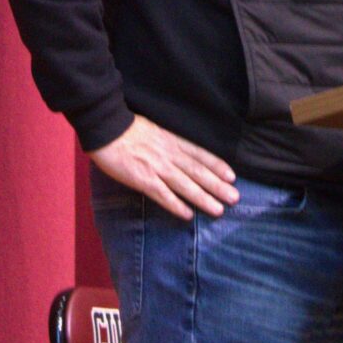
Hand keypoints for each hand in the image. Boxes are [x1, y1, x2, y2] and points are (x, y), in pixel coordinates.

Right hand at [89, 114, 239, 219]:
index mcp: (173, 141)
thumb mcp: (157, 130)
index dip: (218, 166)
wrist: (107, 128)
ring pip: (186, 185)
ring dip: (203, 198)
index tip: (232, 176)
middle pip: (199, 172)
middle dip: (218, 186)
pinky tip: (188, 215)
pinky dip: (176, 205)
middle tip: (235, 198)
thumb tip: (181, 153)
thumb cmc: (129, 128)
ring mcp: (157, 168)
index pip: (201, 155)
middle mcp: (170, 154)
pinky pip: (163, 195)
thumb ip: (170, 142)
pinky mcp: (143, 179)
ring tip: (219, 210)